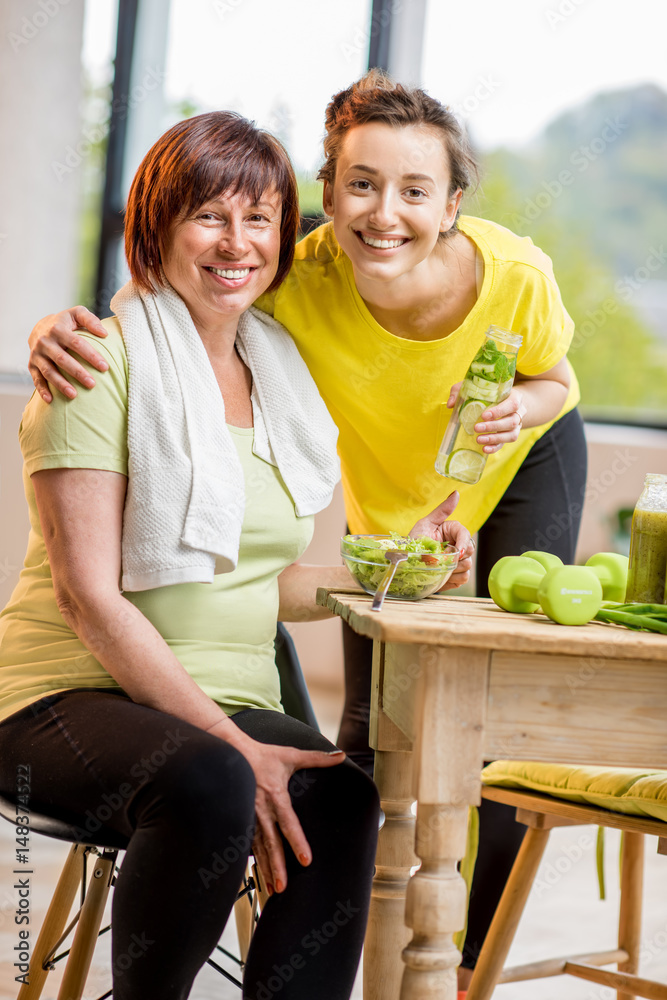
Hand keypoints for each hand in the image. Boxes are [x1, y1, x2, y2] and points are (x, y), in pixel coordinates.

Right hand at [28, 307, 107, 402]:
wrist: (40, 327)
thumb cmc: (66, 322)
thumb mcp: (76, 314)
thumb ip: (90, 320)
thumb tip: (105, 333)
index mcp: (58, 328)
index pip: (76, 343)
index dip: (90, 355)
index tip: (105, 367)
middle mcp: (45, 341)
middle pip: (62, 359)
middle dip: (77, 372)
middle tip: (92, 384)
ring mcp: (37, 354)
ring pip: (48, 371)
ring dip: (60, 384)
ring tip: (74, 395)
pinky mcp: (32, 364)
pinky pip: (36, 378)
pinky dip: (42, 390)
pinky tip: (51, 400)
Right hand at [236, 736, 344, 894]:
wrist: (232, 753)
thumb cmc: (263, 756)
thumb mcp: (291, 756)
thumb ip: (317, 758)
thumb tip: (341, 756)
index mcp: (276, 797)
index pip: (289, 823)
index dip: (297, 842)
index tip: (306, 860)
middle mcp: (261, 810)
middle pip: (271, 843)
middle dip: (277, 866)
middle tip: (283, 886)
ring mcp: (249, 817)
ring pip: (259, 848)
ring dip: (265, 869)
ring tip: (272, 889)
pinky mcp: (241, 820)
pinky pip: (248, 844)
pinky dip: (254, 861)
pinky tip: (259, 875)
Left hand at [409, 491, 473, 589]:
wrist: (405, 564)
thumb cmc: (414, 542)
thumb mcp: (426, 524)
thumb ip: (442, 510)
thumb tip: (456, 493)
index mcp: (453, 531)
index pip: (466, 535)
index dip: (464, 544)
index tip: (457, 552)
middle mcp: (458, 546)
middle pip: (470, 551)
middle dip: (456, 557)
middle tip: (439, 557)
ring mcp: (458, 562)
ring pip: (467, 566)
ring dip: (451, 568)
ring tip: (436, 566)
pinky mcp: (456, 576)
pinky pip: (463, 579)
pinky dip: (452, 579)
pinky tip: (440, 575)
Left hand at [447, 382, 526, 454]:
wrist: (504, 398)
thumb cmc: (488, 391)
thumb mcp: (475, 385)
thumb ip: (461, 390)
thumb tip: (451, 404)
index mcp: (514, 396)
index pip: (512, 404)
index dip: (500, 411)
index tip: (484, 415)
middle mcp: (519, 411)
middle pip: (512, 421)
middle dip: (493, 427)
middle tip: (476, 428)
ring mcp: (517, 424)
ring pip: (511, 434)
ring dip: (495, 439)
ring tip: (479, 439)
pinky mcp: (511, 434)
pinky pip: (506, 443)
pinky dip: (496, 447)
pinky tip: (484, 448)